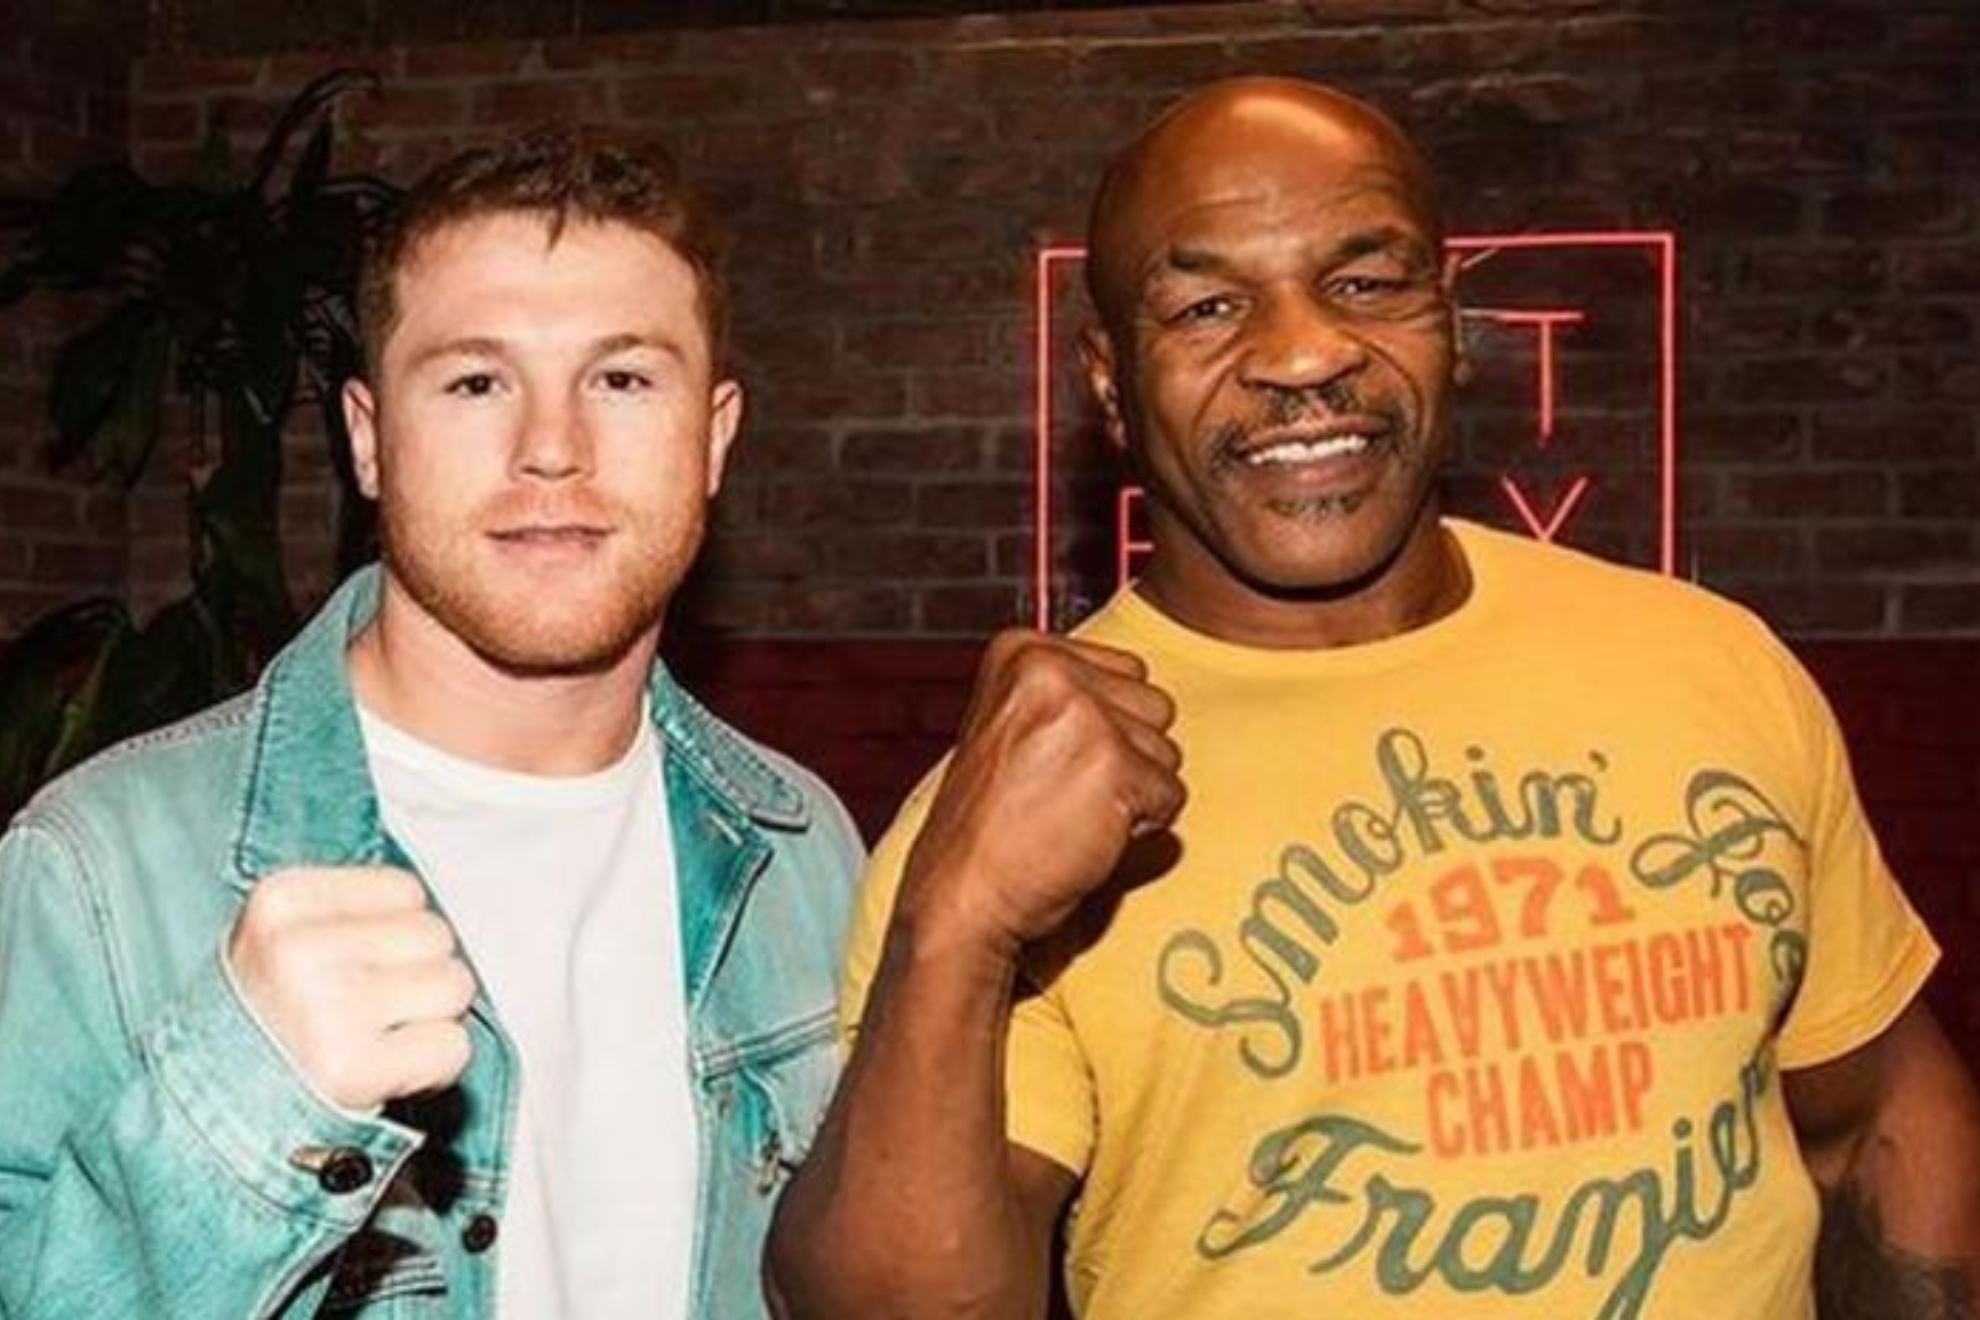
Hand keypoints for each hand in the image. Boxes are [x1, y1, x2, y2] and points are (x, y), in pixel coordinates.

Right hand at [227, 866, 475, 1111]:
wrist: (208, 1112)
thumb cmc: (262, 1023)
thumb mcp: (281, 937)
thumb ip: (353, 912)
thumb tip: (438, 910)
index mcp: (279, 901)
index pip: (405, 891)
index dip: (397, 934)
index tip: (359, 968)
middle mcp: (298, 948)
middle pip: (435, 935)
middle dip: (417, 976)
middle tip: (366, 1014)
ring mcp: (326, 1007)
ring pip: (454, 987)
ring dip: (431, 1020)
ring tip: (374, 1041)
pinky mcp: (352, 1068)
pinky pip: (453, 1047)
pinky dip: (436, 1067)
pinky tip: (386, 1073)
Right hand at [901, 630, 1183, 957]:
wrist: (962, 893)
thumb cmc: (989, 824)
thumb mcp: (1011, 726)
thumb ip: (1069, 695)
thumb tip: (1137, 693)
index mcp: (1021, 651)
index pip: (1126, 671)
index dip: (1103, 727)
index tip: (1048, 759)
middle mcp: (1050, 669)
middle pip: (1153, 704)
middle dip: (1125, 754)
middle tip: (1061, 789)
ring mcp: (1083, 715)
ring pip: (1167, 749)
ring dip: (1132, 789)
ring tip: (1070, 810)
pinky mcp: (1113, 766)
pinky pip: (1171, 795)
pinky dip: (1142, 825)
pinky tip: (1085, 833)